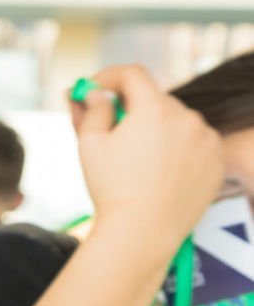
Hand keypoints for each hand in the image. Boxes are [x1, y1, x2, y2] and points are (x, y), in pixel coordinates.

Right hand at [71, 65, 222, 244]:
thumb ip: (92, 110)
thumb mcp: (89, 144)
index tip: (93, 90)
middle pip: (154, 99)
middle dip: (130, 108)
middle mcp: (187, 118)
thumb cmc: (112, 188)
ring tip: (136, 158)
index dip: (108, 77)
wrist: (143, 231)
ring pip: (176, 121)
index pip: (132, 74)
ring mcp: (207, 140)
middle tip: (110, 127)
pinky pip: (195, 142)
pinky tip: (159, 170)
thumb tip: (93, 94)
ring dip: (155, 128)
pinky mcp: (216, 161)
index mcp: (154, 109)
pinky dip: (177, 148)